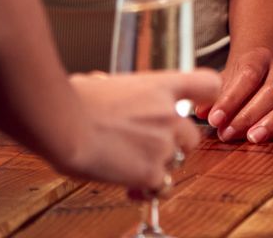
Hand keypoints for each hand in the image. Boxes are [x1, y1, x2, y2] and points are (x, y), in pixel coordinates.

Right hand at [63, 69, 217, 189]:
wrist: (64, 124)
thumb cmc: (74, 101)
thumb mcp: (102, 82)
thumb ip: (115, 87)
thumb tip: (101, 84)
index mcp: (159, 86)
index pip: (208, 84)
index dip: (206, 97)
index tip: (196, 106)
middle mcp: (169, 114)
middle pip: (193, 136)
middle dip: (174, 146)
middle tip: (149, 148)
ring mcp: (163, 144)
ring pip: (175, 163)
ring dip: (157, 167)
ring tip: (131, 167)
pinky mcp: (152, 171)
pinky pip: (160, 186)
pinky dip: (147, 189)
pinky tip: (129, 186)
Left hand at [204, 47, 272, 144]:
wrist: (264, 72)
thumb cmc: (241, 82)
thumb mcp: (224, 82)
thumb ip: (212, 96)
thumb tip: (200, 111)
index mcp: (261, 58)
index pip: (248, 75)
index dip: (231, 98)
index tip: (214, 119)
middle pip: (271, 90)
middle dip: (248, 115)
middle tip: (229, 134)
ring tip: (254, 138)